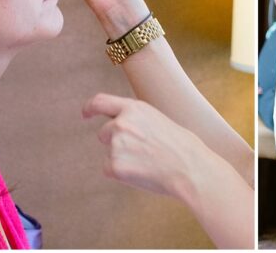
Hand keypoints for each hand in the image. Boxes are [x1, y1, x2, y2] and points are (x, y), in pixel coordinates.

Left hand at [83, 93, 206, 200]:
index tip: (85, 113)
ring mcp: (116, 144)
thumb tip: (119, 127)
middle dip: (115, 142)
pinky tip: (141, 172)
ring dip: (121, 158)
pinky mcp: (114, 166)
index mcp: (134, 108)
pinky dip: (122, 173)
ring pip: (109, 153)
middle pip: (104, 133)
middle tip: (140, 151)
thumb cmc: (181, 146)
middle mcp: (121, 123)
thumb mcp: (157, 120)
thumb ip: (136, 120)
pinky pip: (110, 169)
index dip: (90, 107)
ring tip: (147, 161)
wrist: (190, 168)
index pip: (101, 101)